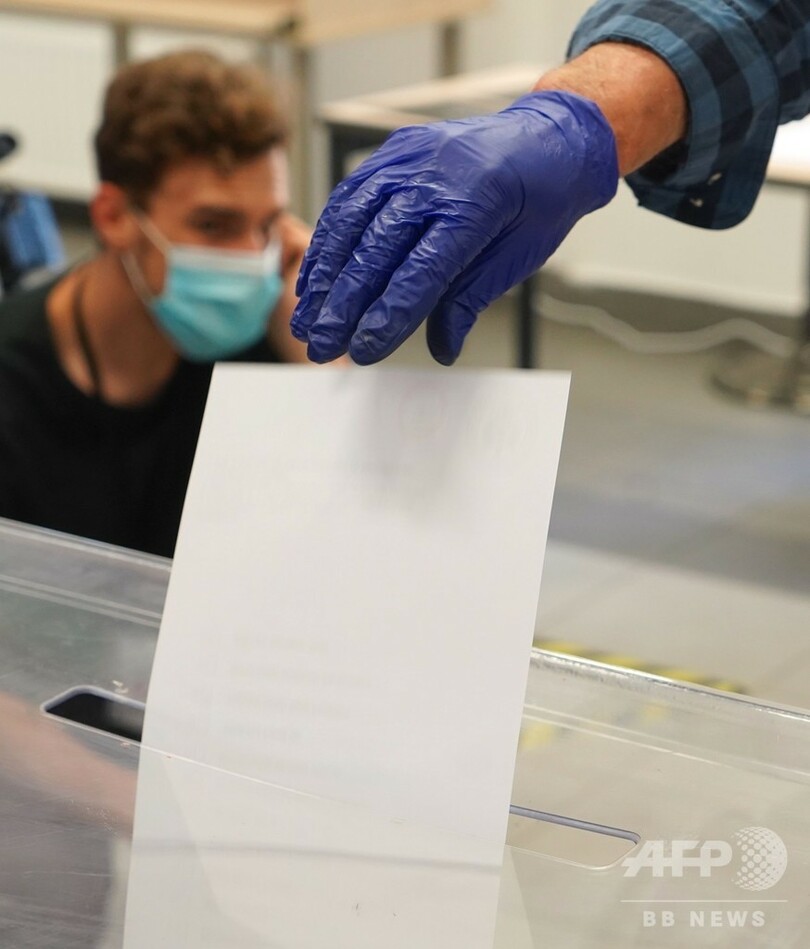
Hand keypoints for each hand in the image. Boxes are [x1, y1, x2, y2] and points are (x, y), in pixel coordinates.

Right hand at [292, 90, 617, 364]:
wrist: (550, 137)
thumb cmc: (540, 200)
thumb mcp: (518, 257)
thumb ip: (470, 301)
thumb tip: (441, 349)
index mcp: (480, 203)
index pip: (422, 270)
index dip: (388, 314)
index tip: (364, 351)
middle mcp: (438, 174)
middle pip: (378, 247)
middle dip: (344, 304)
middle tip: (323, 345)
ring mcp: (411, 157)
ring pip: (352, 220)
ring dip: (324, 276)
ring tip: (307, 319)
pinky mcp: (394, 152)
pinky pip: (349, 198)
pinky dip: (328, 240)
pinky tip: (315, 277)